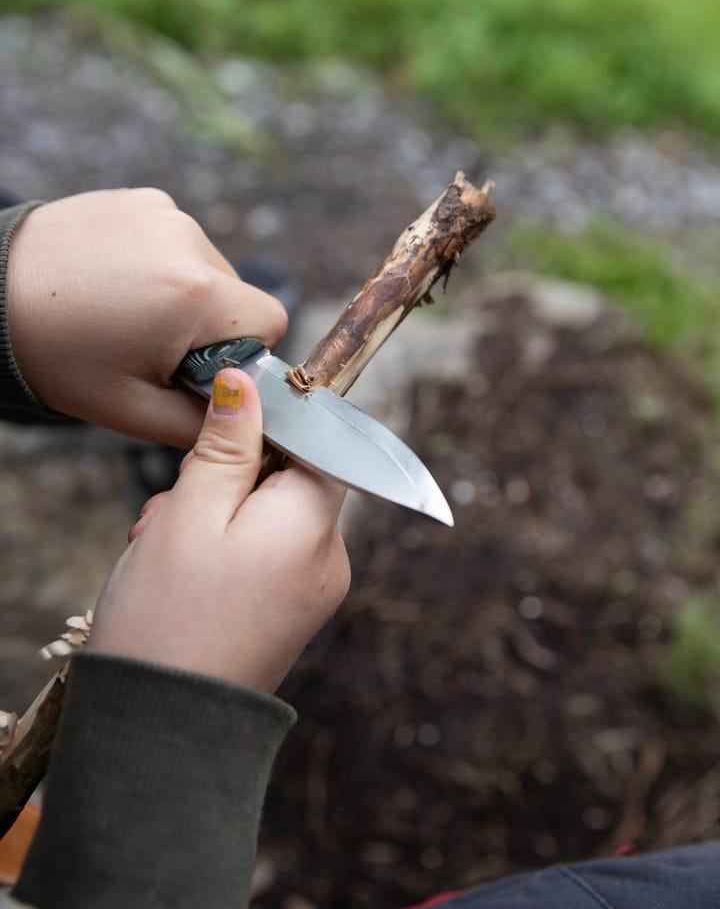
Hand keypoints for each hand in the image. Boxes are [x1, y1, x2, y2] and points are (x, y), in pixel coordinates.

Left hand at [7, 189, 286, 444]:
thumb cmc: (56, 356)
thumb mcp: (132, 410)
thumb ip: (203, 423)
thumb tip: (248, 418)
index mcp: (195, 295)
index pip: (271, 322)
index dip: (244, 354)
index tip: (195, 367)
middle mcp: (190, 241)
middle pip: (238, 295)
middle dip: (209, 326)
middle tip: (149, 346)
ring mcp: (166, 214)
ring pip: (208, 268)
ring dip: (184, 294)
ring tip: (126, 311)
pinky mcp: (144, 199)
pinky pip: (178, 242)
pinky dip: (160, 265)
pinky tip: (116, 282)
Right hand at [88, 368, 349, 691]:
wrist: (162, 730)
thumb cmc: (169, 617)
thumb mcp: (190, 511)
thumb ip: (226, 443)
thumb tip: (247, 381)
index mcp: (314, 522)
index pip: (316, 442)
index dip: (266, 428)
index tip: (217, 437)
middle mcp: (330, 556)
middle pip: (286, 479)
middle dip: (225, 479)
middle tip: (170, 512)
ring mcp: (314, 589)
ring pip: (268, 516)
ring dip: (214, 515)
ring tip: (164, 549)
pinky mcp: (292, 613)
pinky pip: (266, 556)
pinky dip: (224, 550)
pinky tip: (181, 572)